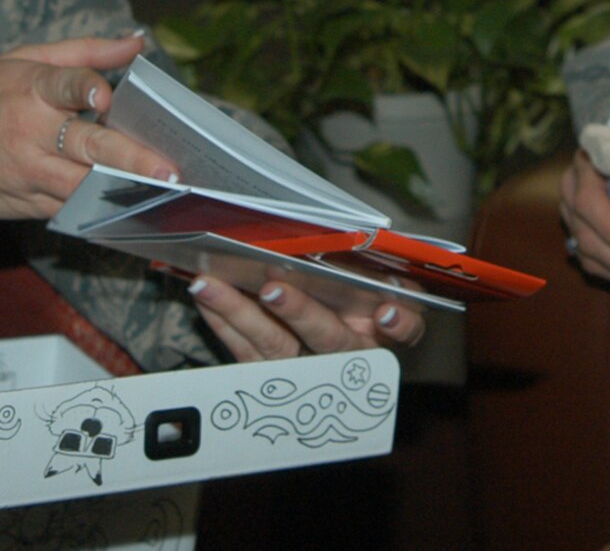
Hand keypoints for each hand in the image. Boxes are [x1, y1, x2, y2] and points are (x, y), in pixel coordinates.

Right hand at [0, 35, 176, 218]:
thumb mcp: (19, 61)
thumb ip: (83, 53)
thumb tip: (136, 42)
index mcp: (27, 88)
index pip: (62, 83)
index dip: (85, 87)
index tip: (106, 95)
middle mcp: (29, 131)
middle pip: (87, 146)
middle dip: (130, 159)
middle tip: (167, 169)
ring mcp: (27, 173)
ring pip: (83, 185)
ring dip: (123, 190)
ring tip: (163, 193)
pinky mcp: (25, 205)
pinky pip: (70, 209)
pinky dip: (99, 209)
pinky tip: (132, 209)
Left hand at [187, 274, 424, 361]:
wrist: (323, 353)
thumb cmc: (351, 300)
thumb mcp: (367, 284)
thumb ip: (366, 266)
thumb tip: (349, 231)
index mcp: (380, 331)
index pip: (405, 330)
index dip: (399, 323)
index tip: (386, 311)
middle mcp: (347, 356)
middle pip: (329, 339)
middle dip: (300, 311)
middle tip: (272, 287)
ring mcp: (306, 372)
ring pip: (274, 346)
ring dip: (239, 311)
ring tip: (209, 283)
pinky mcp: (270, 378)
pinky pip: (243, 353)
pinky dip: (222, 321)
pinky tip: (204, 297)